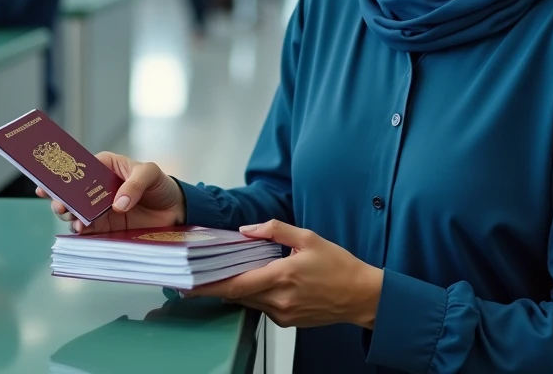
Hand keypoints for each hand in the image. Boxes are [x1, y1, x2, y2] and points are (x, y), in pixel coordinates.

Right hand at [37, 151, 185, 234]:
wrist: (176, 209)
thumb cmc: (160, 184)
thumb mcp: (150, 173)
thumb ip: (134, 185)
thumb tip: (117, 205)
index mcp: (104, 168)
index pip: (77, 168)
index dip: (60, 174)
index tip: (47, 183)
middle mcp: (97, 189)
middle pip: (71, 193)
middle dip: (61, 199)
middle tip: (60, 206)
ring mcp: (100, 209)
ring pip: (76, 212)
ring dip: (70, 216)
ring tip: (75, 220)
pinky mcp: (106, 227)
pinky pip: (89, 230)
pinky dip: (82, 230)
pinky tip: (82, 230)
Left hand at [186, 220, 382, 329]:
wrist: (361, 296)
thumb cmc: (339, 265)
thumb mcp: (308, 238)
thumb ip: (275, 230)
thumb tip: (246, 229)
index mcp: (282, 276)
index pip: (236, 284)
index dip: (210, 285)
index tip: (190, 283)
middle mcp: (280, 299)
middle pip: (238, 295)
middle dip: (218, 285)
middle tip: (200, 276)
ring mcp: (283, 314)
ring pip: (249, 302)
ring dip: (238, 289)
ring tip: (230, 273)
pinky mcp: (288, 322)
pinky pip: (263, 308)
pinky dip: (256, 295)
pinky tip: (261, 282)